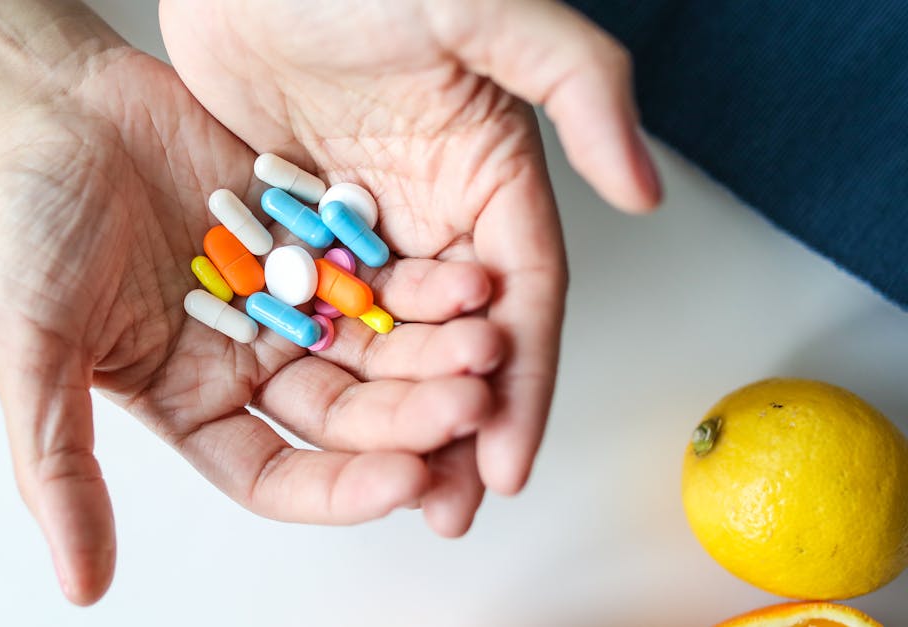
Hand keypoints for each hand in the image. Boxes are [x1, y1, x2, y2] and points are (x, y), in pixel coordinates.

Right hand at [0, 42, 506, 603]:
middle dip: (412, 416)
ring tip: (487, 342)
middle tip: (471, 404)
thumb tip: (82, 586)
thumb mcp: (30, 353)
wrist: (56, 109)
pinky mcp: (313, 236)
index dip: (344, 488)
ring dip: (434, 352)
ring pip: (376, 344)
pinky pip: (379, 267)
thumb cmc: (26, 230)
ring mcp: (287, 298)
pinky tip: (468, 282)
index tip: (406, 481)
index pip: (281, 475)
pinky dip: (423, 280)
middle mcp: (250, 362)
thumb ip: (60, 466)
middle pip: (348, 414)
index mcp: (193, 405)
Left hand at [160, 0, 661, 532]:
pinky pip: (314, 313)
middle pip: (456, 341)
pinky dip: (323, 372)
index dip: (523, 385)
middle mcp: (432, 213)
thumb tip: (647, 194)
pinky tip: (315, 428)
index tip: (507, 465)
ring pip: (386, 342)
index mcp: (489, 177)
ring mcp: (361, 225)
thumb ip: (578, 85)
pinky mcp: (296, 226)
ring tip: (389, 492)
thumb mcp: (483, 12)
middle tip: (448, 505)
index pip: (521, 300)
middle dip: (459, 426)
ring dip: (392, 418)